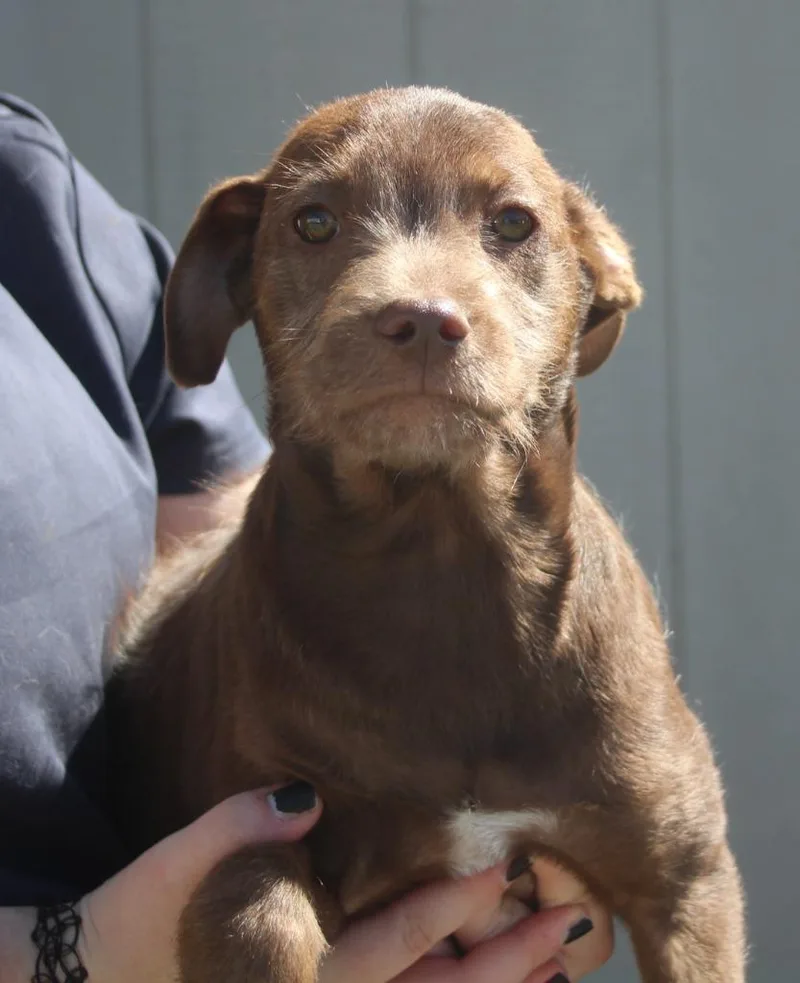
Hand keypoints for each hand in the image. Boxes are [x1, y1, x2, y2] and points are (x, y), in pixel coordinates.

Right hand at [1, 788, 611, 982]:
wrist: (95, 979)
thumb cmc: (139, 916)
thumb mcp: (177, 862)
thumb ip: (240, 825)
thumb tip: (307, 794)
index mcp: (297, 961)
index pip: (396, 937)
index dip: (455, 905)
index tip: (509, 867)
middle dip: (508, 964)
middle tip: (571, 929)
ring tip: (556, 967)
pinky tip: (486, 979)